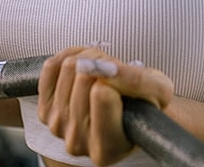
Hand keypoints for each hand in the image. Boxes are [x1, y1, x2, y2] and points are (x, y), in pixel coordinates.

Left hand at [37, 46, 174, 165]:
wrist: (124, 111)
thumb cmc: (144, 105)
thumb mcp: (158, 91)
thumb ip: (138, 82)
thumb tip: (107, 69)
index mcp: (109, 147)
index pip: (101, 94)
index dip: (115, 75)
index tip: (123, 75)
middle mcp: (79, 143)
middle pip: (84, 77)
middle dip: (102, 62)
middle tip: (113, 70)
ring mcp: (58, 127)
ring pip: (67, 68)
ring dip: (87, 57)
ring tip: (101, 69)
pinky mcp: (45, 110)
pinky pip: (50, 67)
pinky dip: (69, 56)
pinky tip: (83, 64)